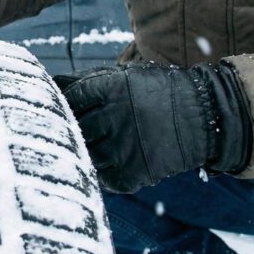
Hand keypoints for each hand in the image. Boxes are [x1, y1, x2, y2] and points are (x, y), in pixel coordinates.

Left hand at [54, 63, 251, 192]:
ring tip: (98, 144)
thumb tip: (50, 83)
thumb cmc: (157, 92)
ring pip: (87, 154)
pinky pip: (104, 178)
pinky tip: (114, 160)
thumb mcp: (125, 76)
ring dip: (88, 151)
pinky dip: (105, 172)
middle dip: (72, 129)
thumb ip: (88, 80)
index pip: (70, 98)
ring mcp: (125, 147)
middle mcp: (116, 117)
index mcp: (112, 89)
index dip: (61, 103)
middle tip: (73, 130)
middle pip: (75, 128)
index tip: (57, 107)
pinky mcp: (134, 173)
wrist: (203, 117)